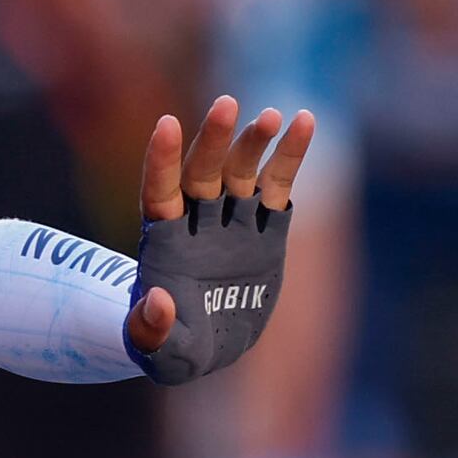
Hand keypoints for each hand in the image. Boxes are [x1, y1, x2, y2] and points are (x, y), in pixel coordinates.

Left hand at [127, 95, 312, 383]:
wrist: (209, 346)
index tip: (167, 125)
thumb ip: (153, 328)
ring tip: (271, 117)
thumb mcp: (159, 351)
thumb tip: (159, 300)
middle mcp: (197, 222)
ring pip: (241, 172)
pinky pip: (279, 185)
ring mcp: (233, 221)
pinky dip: (290, 156)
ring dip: (254, 143)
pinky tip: (305, 122)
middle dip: (215, 141)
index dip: (163, 161)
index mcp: (165, 243)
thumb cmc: (173, 347)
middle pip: (203, 173)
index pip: (160, 192)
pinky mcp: (267, 229)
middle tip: (227, 106)